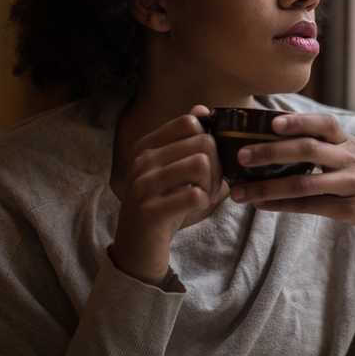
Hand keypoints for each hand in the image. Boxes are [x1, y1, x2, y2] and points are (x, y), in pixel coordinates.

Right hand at [110, 105, 228, 283]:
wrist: (138, 247)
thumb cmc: (163, 204)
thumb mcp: (174, 169)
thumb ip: (188, 141)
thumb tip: (203, 109)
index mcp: (146, 145)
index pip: (190, 122)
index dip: (209, 140)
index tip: (208, 162)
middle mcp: (142, 161)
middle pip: (202, 142)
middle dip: (217, 165)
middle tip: (209, 184)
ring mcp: (143, 185)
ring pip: (201, 164)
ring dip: (211, 183)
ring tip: (203, 195)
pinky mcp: (150, 210)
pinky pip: (196, 194)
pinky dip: (204, 202)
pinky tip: (195, 208)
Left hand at [228, 113, 354, 243]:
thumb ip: (328, 147)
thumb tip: (285, 138)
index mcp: (349, 142)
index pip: (323, 124)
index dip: (297, 120)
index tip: (270, 120)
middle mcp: (350, 159)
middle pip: (307, 149)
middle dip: (270, 151)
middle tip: (239, 155)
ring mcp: (353, 184)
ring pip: (305, 183)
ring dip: (268, 187)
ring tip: (240, 192)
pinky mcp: (353, 209)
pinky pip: (313, 207)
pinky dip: (284, 207)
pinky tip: (263, 206)